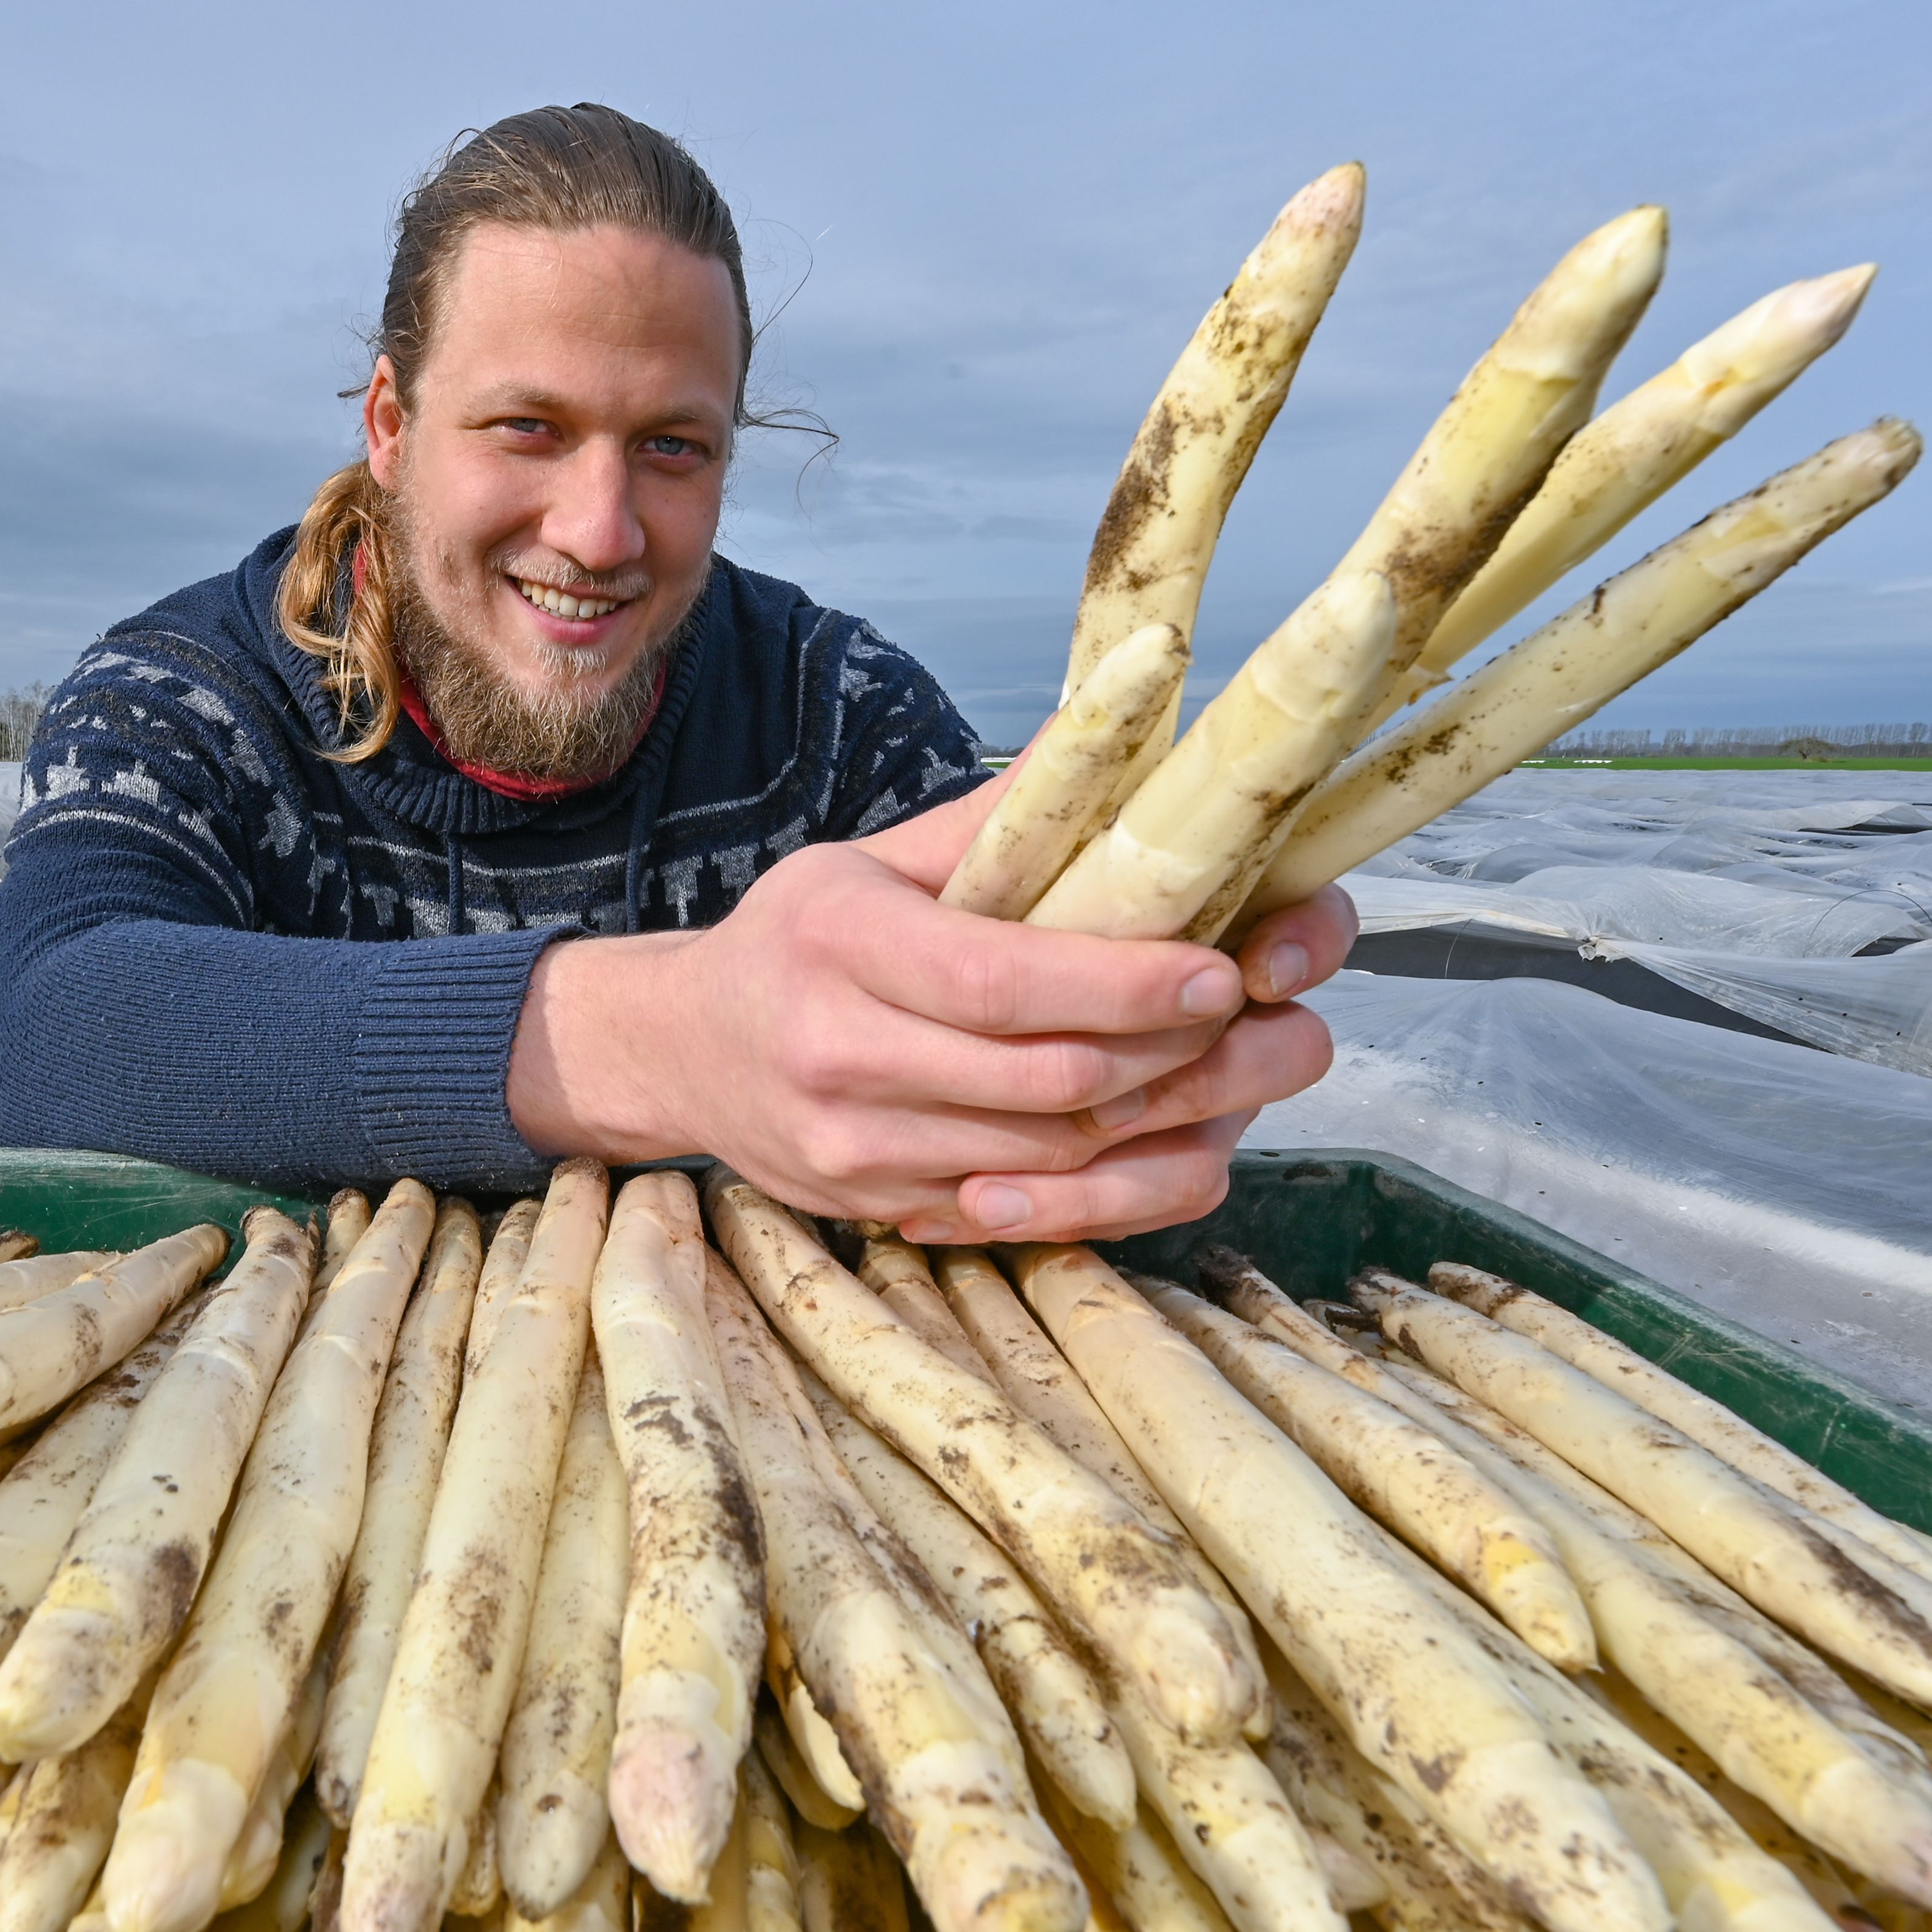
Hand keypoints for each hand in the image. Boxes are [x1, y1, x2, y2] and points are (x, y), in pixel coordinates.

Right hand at [507, 774, 1356, 1241]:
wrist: (679, 1051)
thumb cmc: (797, 942)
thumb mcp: (872, 862)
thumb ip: (999, 819)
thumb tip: (1115, 722)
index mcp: (841, 944)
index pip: (1003, 980)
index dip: (1124, 984)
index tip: (1217, 971)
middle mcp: (838, 1052)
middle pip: (1045, 1079)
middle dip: (1170, 1056)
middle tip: (1251, 1023)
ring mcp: (851, 1147)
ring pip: (1046, 1158)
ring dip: (1152, 1122)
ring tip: (1221, 1075)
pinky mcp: (872, 1209)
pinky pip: (1016, 1210)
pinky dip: (1097, 1181)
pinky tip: (1145, 1134)